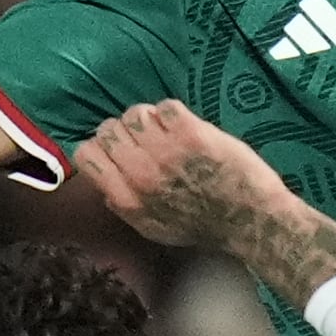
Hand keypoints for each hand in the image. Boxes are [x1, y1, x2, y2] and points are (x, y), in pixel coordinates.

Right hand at [76, 101, 294, 246]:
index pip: (86, 154)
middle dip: (125, 130)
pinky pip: (165, 107)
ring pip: (135, 113)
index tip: (117, 149)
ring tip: (168, 131)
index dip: (100, 147)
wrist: (249, 219)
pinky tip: (186, 127)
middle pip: (108, 128)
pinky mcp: (189, 132)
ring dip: (150, 119)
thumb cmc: (203, 227)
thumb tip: (106, 185)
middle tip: (147, 138)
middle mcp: (139, 172)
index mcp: (126, 197)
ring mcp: (163, 150)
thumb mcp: (152, 229)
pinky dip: (174, 114)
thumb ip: (124, 205)